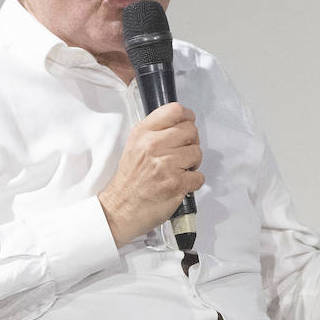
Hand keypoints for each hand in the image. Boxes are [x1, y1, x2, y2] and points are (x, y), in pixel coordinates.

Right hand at [98, 103, 204, 247]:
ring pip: (197, 153)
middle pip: (191, 131)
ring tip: (178, 170)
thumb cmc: (129, 180)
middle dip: (191, 143)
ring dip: (192, 164)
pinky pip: (199, 176)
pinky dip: (193, 182)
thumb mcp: (134, 146)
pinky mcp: (176, 183)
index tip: (188, 123)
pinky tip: (180, 183)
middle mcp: (153, 145)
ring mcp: (166, 164)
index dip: (187, 117)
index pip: (175, 111)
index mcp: (143, 133)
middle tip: (182, 154)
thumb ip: (155, 132)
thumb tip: (180, 124)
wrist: (120, 209)